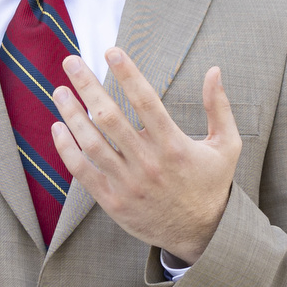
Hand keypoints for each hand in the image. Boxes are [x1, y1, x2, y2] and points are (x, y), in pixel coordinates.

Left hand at [50, 49, 239, 261]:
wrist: (202, 235)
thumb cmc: (212, 185)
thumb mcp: (227, 146)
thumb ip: (220, 108)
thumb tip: (215, 70)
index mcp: (174, 145)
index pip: (146, 100)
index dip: (127, 73)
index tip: (111, 51)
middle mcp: (148, 163)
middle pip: (110, 117)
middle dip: (87, 85)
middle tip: (71, 62)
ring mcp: (128, 183)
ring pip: (91, 143)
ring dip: (72, 114)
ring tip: (59, 91)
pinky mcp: (113, 202)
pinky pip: (83, 172)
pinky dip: (67, 150)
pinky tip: (58, 128)